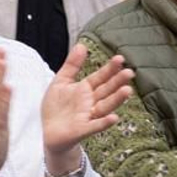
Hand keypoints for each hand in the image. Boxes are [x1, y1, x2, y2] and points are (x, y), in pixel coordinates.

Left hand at [40, 44, 133, 166]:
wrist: (47, 131)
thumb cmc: (56, 107)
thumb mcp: (61, 82)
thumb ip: (72, 65)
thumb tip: (82, 45)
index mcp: (85, 89)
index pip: (100, 77)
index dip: (109, 69)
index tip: (120, 58)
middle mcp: (90, 102)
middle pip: (106, 91)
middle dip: (117, 82)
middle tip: (129, 72)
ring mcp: (88, 116)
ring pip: (105, 106)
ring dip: (116, 100)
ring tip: (127, 91)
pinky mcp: (83, 129)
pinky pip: (95, 125)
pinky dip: (104, 122)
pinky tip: (114, 117)